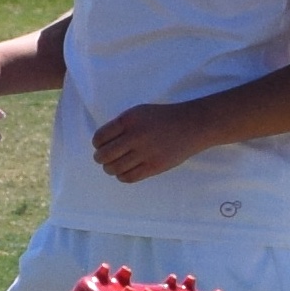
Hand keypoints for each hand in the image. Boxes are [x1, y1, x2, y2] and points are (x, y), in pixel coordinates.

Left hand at [88, 97, 216, 182]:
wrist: (192, 125)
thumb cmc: (162, 118)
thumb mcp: (138, 113)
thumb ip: (120, 126)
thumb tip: (101, 144)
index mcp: (128, 120)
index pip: (99, 138)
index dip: (97, 144)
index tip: (101, 146)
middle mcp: (135, 136)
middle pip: (103, 155)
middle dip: (100, 159)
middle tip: (104, 159)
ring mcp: (145, 152)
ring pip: (114, 169)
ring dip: (110, 169)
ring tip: (114, 166)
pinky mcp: (155, 166)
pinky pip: (128, 177)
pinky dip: (122, 176)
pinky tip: (124, 172)